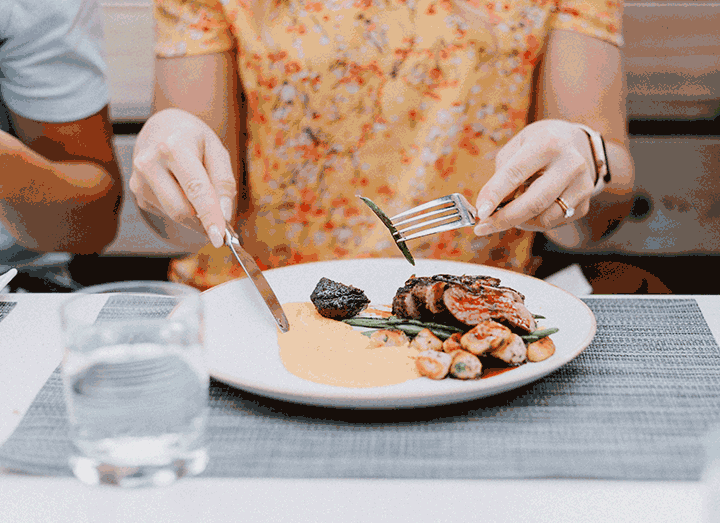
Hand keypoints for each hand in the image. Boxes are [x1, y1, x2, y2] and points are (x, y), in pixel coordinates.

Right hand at [130, 108, 235, 247]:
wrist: (162, 128)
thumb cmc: (194, 139)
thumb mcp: (217, 150)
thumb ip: (224, 182)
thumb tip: (225, 214)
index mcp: (174, 146)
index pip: (195, 189)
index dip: (209, 216)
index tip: (219, 238)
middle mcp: (150, 162)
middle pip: (181, 210)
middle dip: (203, 222)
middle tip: (221, 225)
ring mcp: (139, 179)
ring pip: (174, 214)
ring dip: (194, 215)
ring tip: (199, 192)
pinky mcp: (137, 192)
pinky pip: (166, 212)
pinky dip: (182, 209)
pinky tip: (181, 189)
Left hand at [472, 119, 596, 235]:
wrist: (574, 143)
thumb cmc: (536, 145)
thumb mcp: (516, 147)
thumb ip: (502, 175)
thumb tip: (489, 209)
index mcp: (548, 144)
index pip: (515, 174)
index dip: (494, 195)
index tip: (479, 213)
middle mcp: (570, 164)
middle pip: (534, 203)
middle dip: (503, 219)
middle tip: (482, 227)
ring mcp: (582, 186)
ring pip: (543, 219)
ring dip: (519, 221)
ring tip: (511, 208)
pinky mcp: (585, 205)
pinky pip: (552, 223)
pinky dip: (533, 222)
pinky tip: (531, 207)